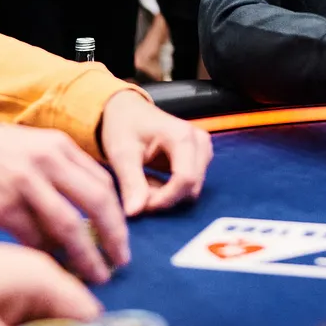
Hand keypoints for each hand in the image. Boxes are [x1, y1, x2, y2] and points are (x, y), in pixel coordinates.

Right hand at [0, 115, 129, 284]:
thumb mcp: (27, 146)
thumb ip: (56, 168)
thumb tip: (85, 205)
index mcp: (57, 144)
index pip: (103, 180)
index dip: (117, 211)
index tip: (122, 234)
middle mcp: (46, 160)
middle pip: (98, 201)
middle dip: (114, 234)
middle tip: (121, 259)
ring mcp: (25, 183)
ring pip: (70, 226)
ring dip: (87, 255)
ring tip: (96, 273)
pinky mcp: (1, 207)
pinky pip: (34, 239)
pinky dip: (47, 256)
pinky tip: (52, 267)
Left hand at [97, 90, 212, 216]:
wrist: (128, 112)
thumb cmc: (124, 126)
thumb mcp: (122, 153)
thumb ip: (131, 183)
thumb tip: (135, 213)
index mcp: (183, 136)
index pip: (185, 179)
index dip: (165, 199)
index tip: (141, 206)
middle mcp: (200, 142)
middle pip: (191, 186)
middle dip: (165, 198)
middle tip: (138, 195)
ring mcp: (203, 149)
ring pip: (192, 188)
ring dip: (167, 195)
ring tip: (142, 185)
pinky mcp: (201, 157)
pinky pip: (190, 185)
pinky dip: (170, 190)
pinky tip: (152, 182)